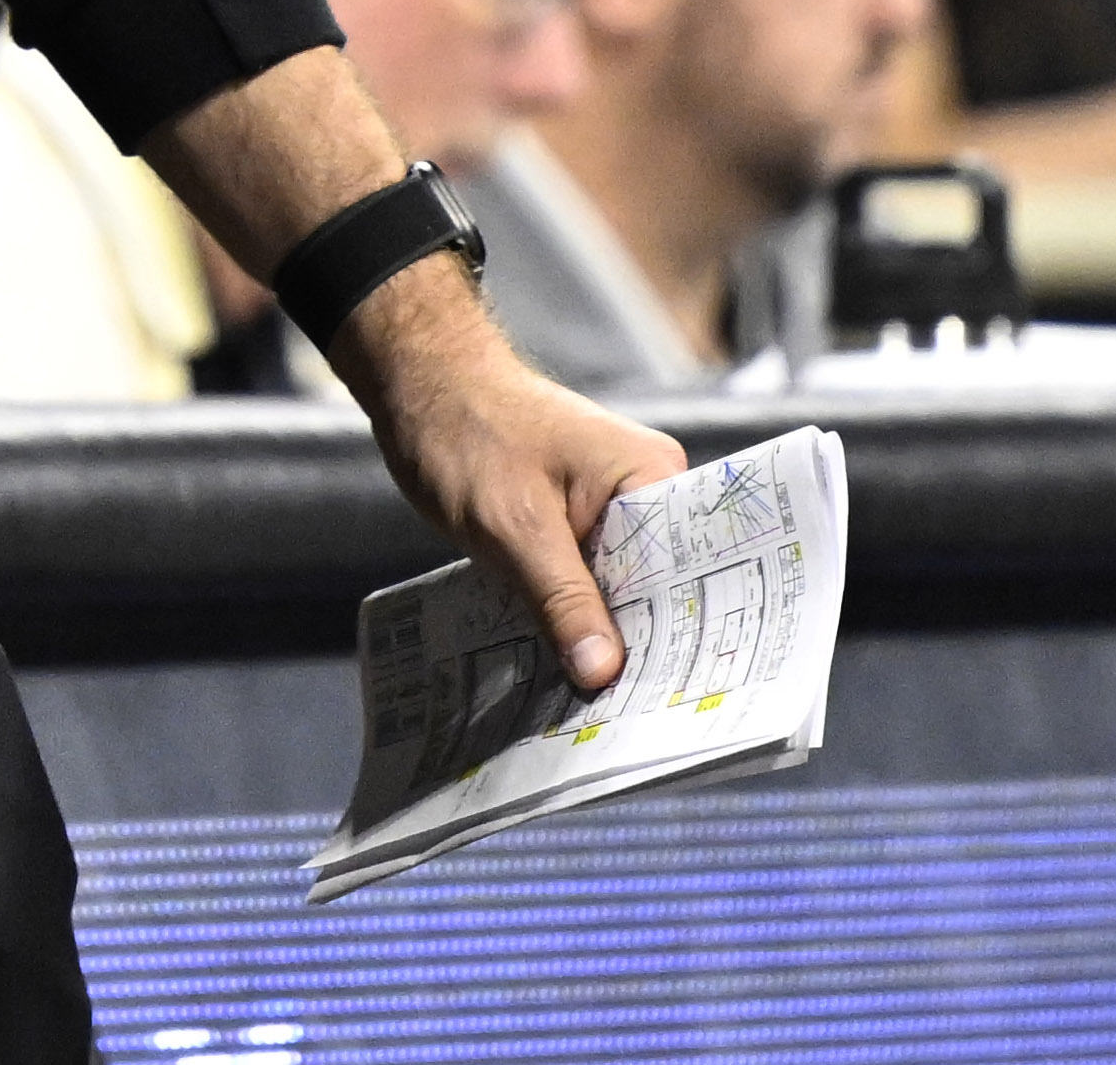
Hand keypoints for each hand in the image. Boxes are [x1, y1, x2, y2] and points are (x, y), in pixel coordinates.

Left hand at [347, 262, 688, 691]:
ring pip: (623, 595)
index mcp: (653, 479)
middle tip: (643, 728)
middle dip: (649, 652)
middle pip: (664, 591)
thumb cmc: (468, 433)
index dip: (692, 636)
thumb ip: (562, 598)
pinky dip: (575, 623)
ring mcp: (612, 512)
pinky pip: (589, 586)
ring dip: (607, 643)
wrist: (420, 386)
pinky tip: (566, 675)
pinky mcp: (577, 528)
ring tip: (606, 717)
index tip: (688, 700)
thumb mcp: (514, 527)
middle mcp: (646, 495)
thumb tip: (604, 674)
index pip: (695, 570)